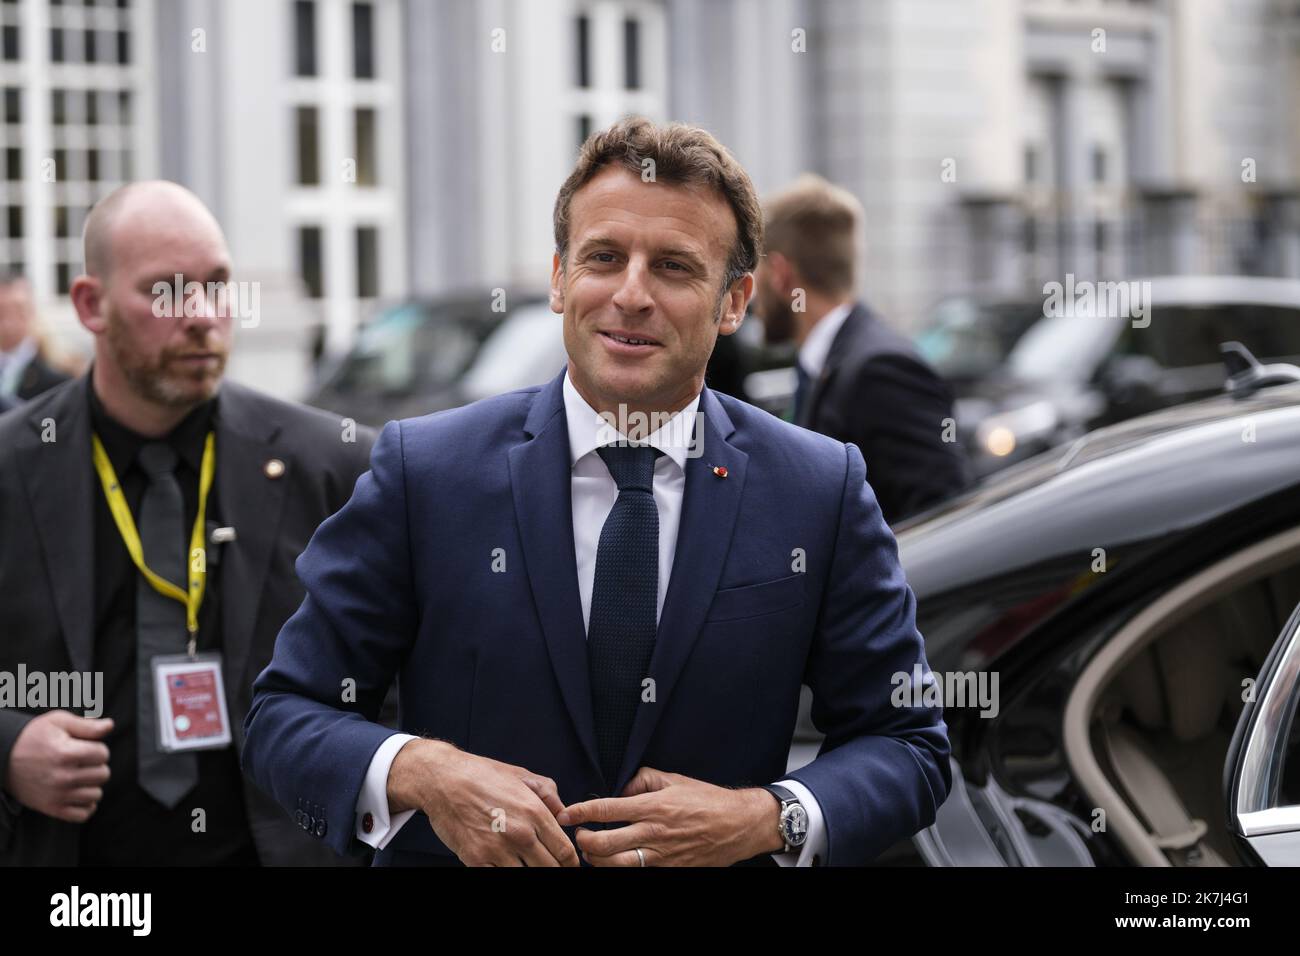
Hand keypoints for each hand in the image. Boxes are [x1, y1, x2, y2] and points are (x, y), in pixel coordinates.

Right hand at [5, 712, 112, 822]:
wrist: (3, 758)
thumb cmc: (34, 737)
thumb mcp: (58, 722)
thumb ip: (87, 726)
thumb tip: (110, 725)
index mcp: (66, 754)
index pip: (103, 754)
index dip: (97, 748)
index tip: (85, 747)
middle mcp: (63, 777)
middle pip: (103, 774)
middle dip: (97, 765)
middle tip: (82, 762)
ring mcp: (57, 795)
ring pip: (96, 795)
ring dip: (92, 785)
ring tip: (79, 776)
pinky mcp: (51, 808)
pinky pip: (82, 815)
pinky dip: (86, 806)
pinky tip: (79, 793)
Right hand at [387, 739, 579, 866]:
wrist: (442, 780)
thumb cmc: (480, 776)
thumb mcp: (521, 775)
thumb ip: (548, 793)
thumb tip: (564, 814)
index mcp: (535, 812)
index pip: (564, 851)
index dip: (571, 863)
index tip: (569, 866)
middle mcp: (520, 834)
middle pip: (550, 869)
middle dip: (554, 870)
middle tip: (551, 867)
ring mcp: (497, 850)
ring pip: (526, 876)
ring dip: (529, 872)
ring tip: (526, 864)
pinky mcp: (476, 861)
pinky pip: (499, 878)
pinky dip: (505, 873)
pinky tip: (505, 866)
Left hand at [558, 767, 782, 865]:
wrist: (738, 825)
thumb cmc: (706, 800)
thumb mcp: (673, 779)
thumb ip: (642, 780)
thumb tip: (621, 789)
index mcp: (652, 806)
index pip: (606, 809)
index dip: (580, 812)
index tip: (566, 813)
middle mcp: (653, 831)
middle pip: (604, 843)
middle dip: (583, 841)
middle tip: (578, 834)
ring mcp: (661, 854)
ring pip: (616, 864)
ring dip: (597, 859)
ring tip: (591, 851)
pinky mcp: (670, 868)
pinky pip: (638, 872)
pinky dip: (621, 868)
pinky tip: (615, 862)